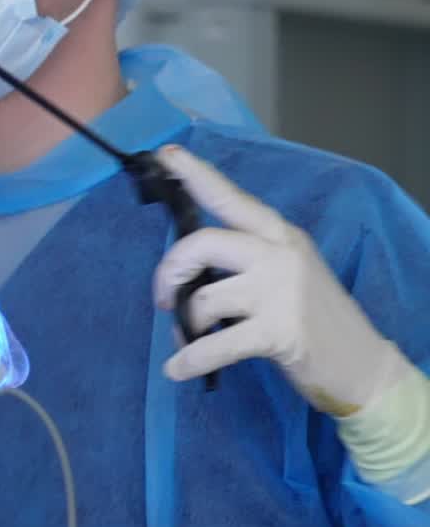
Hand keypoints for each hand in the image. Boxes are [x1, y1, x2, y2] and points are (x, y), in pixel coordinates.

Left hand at [152, 145, 412, 416]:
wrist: (363, 364)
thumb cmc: (315, 316)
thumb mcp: (287, 270)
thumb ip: (245, 256)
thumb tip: (187, 263)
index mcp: (279, 235)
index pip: (231, 198)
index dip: (196, 176)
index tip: (167, 157)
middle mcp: (279, 255)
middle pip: (202, 244)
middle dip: (170, 271)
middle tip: (163, 297)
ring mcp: (280, 293)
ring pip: (204, 299)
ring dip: (184, 323)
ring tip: (187, 337)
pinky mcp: (278, 332)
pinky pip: (215, 345)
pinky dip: (190, 359)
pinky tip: (178, 369)